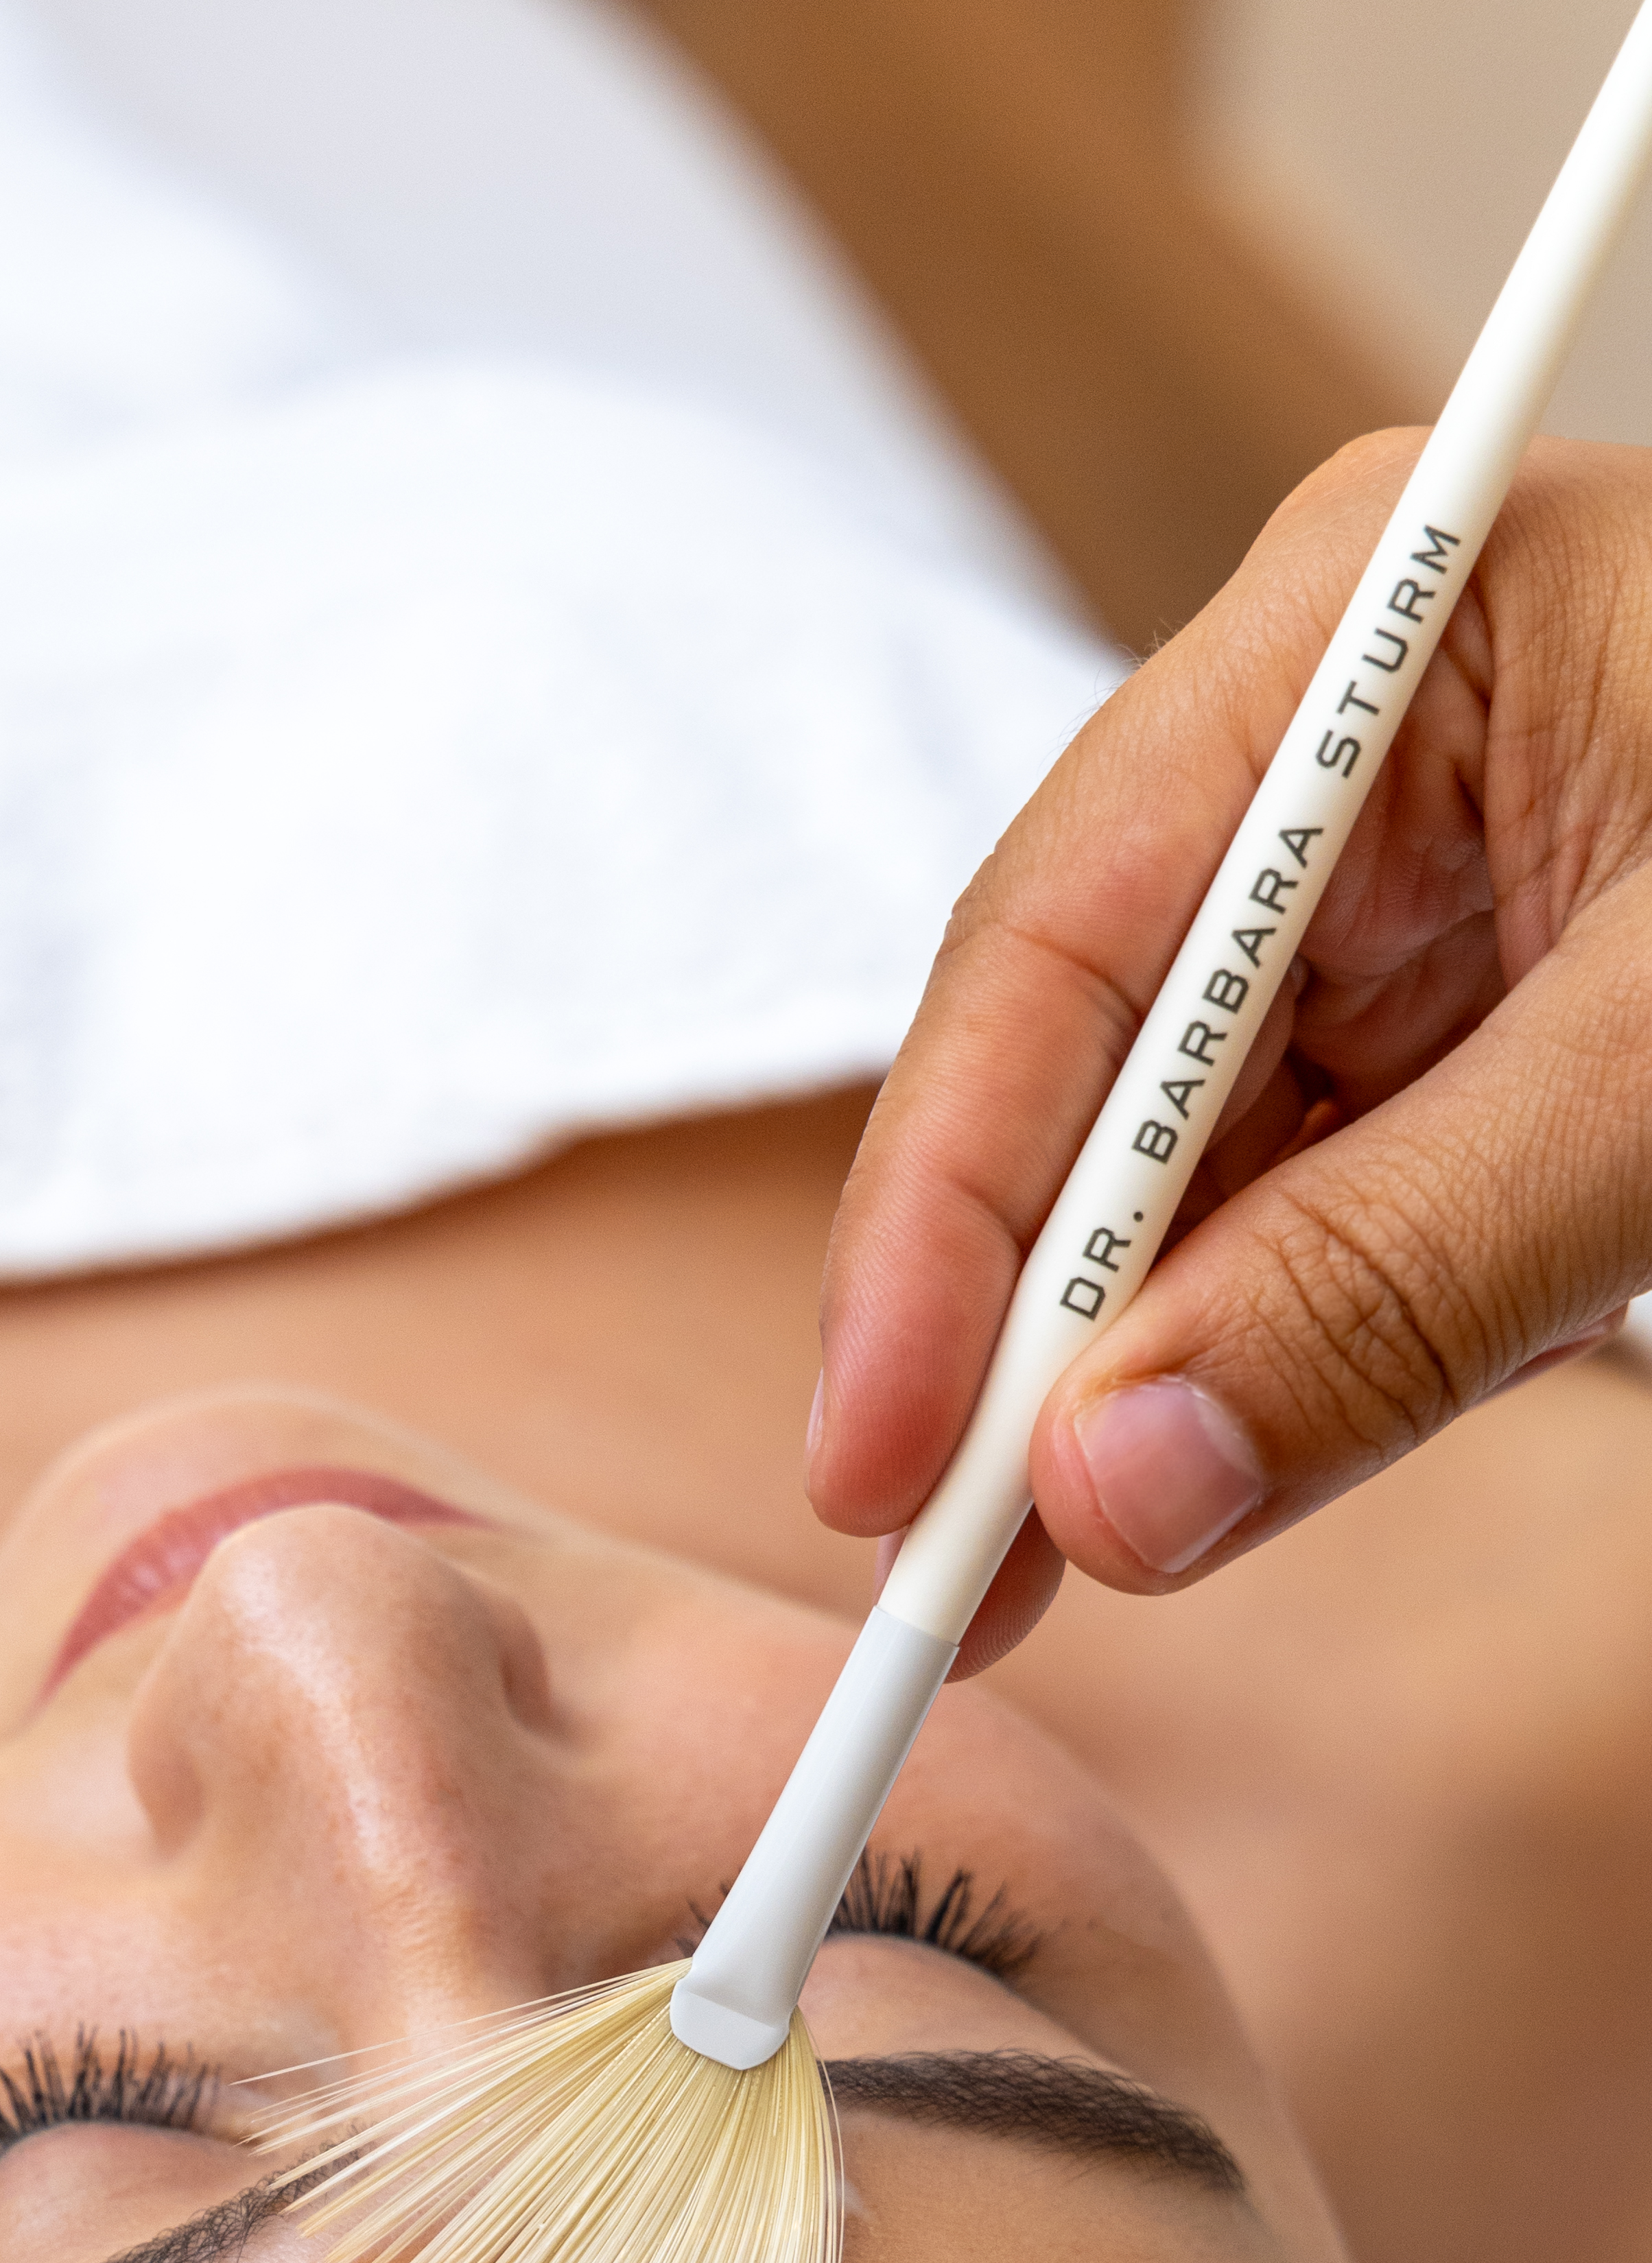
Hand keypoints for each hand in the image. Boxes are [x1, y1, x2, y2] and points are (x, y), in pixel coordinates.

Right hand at [811, 434, 1651, 1670]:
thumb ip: (1399, 1284)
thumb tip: (1120, 1492)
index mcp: (1381, 625)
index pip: (1068, 939)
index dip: (948, 1215)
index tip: (886, 1452)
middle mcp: (1339, 754)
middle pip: (1077, 1059)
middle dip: (1002, 1323)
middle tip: (930, 1564)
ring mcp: (1384, 903)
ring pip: (1161, 1164)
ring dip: (1097, 1375)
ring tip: (1023, 1573)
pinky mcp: (1440, 1039)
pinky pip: (1279, 1217)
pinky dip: (1226, 1364)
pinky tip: (1165, 1483)